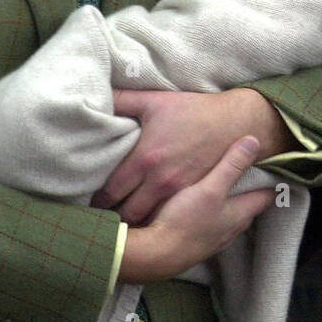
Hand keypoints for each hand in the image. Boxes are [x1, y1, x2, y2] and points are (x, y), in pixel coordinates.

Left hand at [94, 88, 290, 223]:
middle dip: (112, 217)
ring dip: (133, 223)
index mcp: (144, 159)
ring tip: (120, 225)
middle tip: (100, 218)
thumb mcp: (155, 100)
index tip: (87, 203)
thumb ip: (123, 100)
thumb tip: (98, 96)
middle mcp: (159, 180)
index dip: (96, 201)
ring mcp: (177, 191)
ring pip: (147, 219)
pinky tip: (147, 222)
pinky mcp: (193, 196)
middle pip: (126, 212)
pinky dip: (155, 221)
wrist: (234, 123)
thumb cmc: (193, 110)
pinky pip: (168, 216)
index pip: (110, 191)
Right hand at [118, 135, 273, 283]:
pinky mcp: (200, 241)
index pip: (267, 195)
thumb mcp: (209, 188)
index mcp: (241, 213)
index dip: (272, 179)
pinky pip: (215, 222)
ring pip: (232, 214)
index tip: (274, 164)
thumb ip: (231, 166)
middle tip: (251, 168)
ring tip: (227, 183)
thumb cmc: (185, 221)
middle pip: (250, 204)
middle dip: (252, 188)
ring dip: (232, 200)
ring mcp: (217, 237)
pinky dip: (215, 210)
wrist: (157, 255)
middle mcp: (233, 227)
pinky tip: (203, 203)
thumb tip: (254, 141)